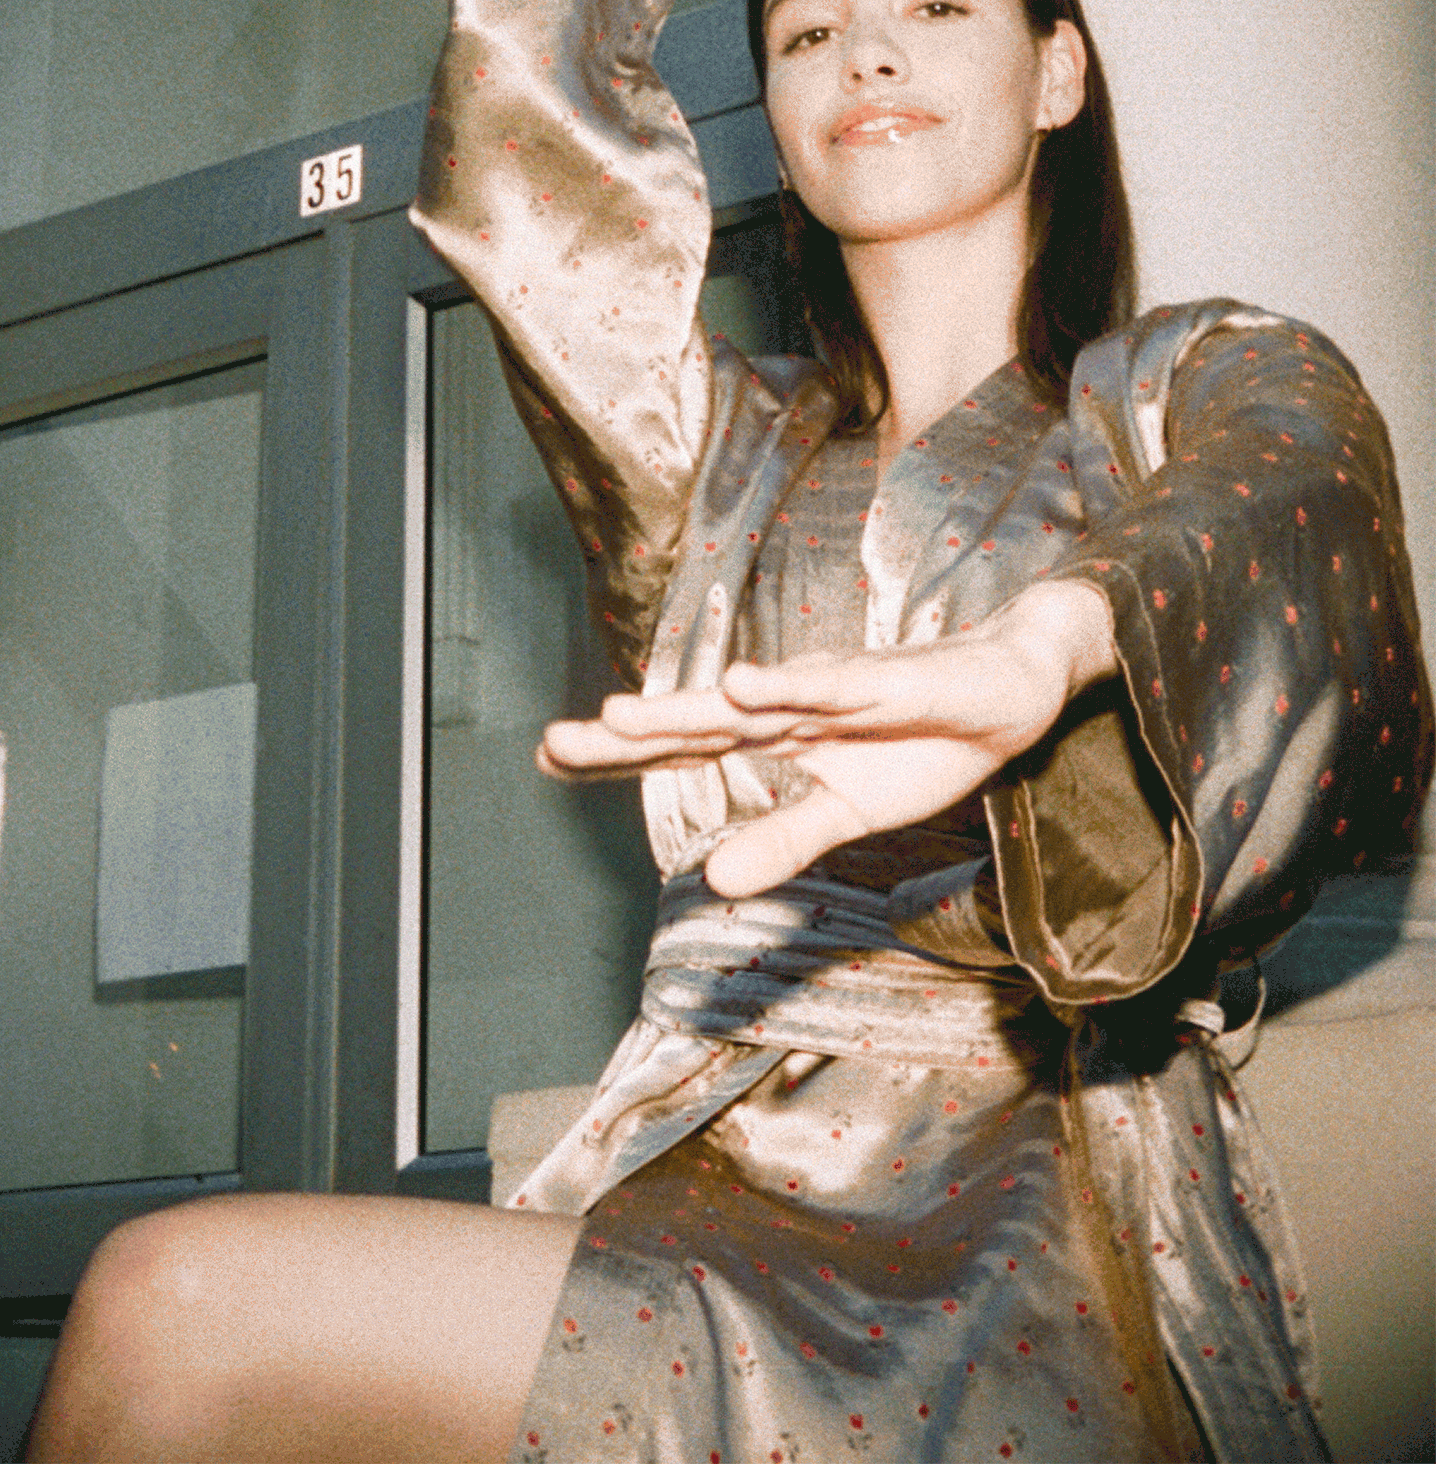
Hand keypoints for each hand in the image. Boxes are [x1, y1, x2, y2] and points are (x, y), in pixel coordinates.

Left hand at [538, 581, 1115, 896]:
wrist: (1014, 687)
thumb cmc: (925, 744)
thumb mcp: (849, 812)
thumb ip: (783, 841)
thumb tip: (711, 878)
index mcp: (777, 738)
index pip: (683, 749)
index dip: (619, 755)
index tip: (547, 759)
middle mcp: (790, 707)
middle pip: (697, 724)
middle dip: (626, 735)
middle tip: (553, 744)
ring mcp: (834, 690)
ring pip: (750, 703)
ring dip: (688, 709)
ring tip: (620, 715)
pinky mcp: (887, 682)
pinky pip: (831, 687)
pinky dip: (789, 686)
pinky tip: (745, 685)